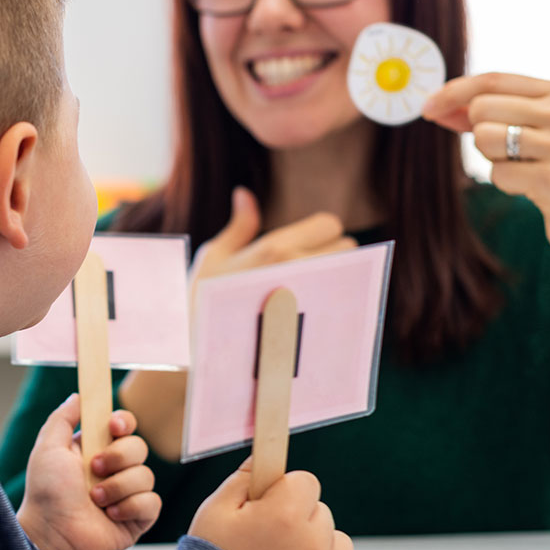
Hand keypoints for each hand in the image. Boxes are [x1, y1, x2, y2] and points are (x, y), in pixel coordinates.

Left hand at [18, 394, 160, 549]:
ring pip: (145, 475)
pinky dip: (129, 506)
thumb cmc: (45, 494)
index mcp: (96, 449)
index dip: (124, 422)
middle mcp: (115, 469)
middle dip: (118, 457)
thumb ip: (62, 419)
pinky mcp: (138, 517)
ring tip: (95, 499)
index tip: (113, 427)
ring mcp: (128, 493)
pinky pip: (151, 502)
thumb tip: (78, 396)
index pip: (124, 426)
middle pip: (139, 446)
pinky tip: (110, 515)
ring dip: (117, 487)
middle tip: (94, 469)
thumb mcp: (48, 449)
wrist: (52, 534)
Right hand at [117, 189, 355, 463]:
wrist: (197, 356)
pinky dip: (337, 308)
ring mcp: (313, 303)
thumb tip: (245, 194)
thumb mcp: (213, 257)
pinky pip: (346, 309)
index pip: (330, 224)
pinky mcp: (318, 330)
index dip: (319, 232)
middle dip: (332, 255)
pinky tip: (312, 315)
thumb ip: (239, 225)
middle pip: (347, 248)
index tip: (303, 245)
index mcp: (276, 248)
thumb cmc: (200, 302)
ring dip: (338, 280)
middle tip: (306, 270)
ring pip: (352, 279)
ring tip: (310, 292)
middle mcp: (301, 272)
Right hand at [190, 461, 356, 549]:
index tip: (268, 506)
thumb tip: (262, 459)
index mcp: (286, 515)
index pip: (306, 482)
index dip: (284, 492)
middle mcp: (314, 543)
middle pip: (320, 512)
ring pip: (336, 542)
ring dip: (316, 548)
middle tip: (267, 541)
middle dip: (297, 519)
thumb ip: (242, 479)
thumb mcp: (213, 512)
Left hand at [423, 73, 549, 261]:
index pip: (493, 79)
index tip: (427, 108)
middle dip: (478, 135)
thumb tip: (440, 105)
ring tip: (525, 169)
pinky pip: (498, 174)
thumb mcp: (535, 132)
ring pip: (485, 138)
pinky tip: (534, 188)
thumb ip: (493, 114)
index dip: (453, 92)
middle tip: (508, 154)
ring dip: (494, 160)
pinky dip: (507, 184)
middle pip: (481, 108)